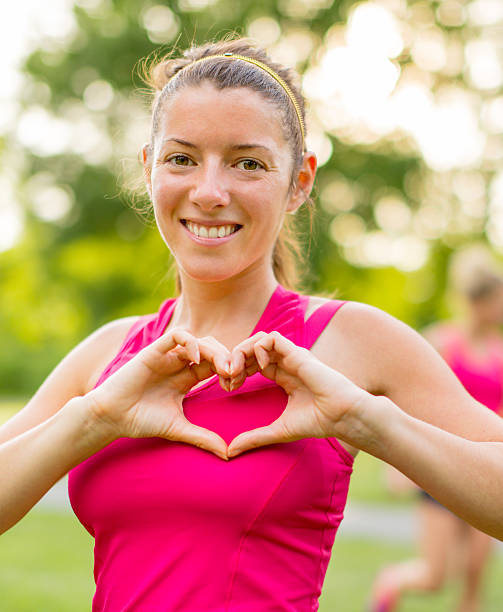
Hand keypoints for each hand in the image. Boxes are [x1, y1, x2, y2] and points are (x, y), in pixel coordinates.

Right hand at [87, 329, 230, 459]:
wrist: (111, 417)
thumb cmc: (141, 421)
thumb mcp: (178, 429)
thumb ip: (203, 438)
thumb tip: (228, 456)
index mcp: (188, 378)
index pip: (217, 365)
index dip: (230, 371)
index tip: (235, 385)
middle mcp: (180, 364)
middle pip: (213, 350)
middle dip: (227, 358)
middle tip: (233, 375)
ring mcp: (168, 356)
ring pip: (200, 340)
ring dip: (215, 351)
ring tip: (221, 368)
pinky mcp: (155, 351)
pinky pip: (177, 336)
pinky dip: (191, 342)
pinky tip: (195, 359)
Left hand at [227, 331, 369, 456]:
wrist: (341, 416)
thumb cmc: (317, 422)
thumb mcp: (277, 430)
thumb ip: (254, 438)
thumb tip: (230, 452)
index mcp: (281, 375)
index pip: (251, 363)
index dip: (236, 371)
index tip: (228, 388)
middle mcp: (285, 363)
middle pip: (252, 348)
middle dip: (234, 359)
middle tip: (228, 378)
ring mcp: (291, 356)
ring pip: (259, 339)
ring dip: (243, 350)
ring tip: (238, 371)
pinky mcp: (297, 353)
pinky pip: (272, 338)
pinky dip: (259, 348)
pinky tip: (259, 367)